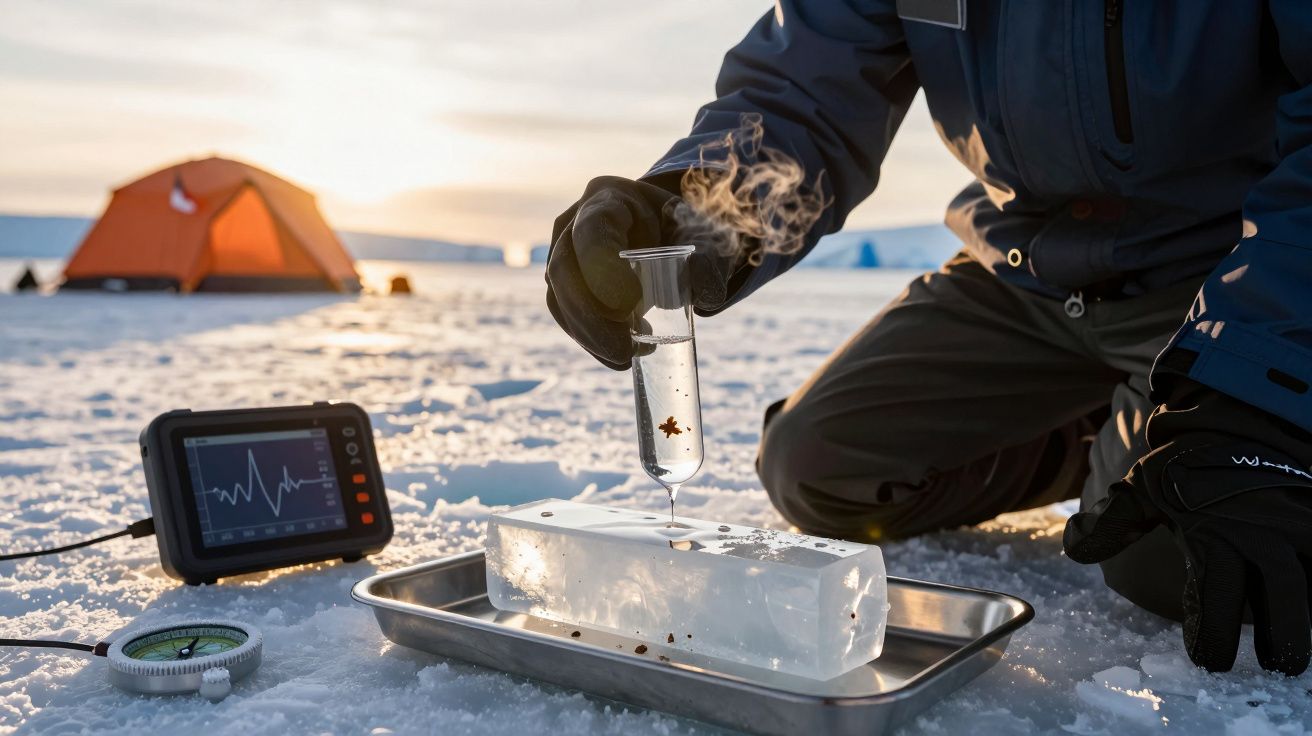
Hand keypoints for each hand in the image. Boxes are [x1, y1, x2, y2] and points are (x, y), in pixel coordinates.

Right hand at [545, 175, 736, 369]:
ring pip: (559, 298)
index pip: (591, 230)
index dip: (603, 268)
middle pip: (564, 270)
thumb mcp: (703, 235)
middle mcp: (573, 222)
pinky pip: (566, 315)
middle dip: (591, 317)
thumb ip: (710, 260)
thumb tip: (707, 297)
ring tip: (629, 356)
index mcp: (608, 198)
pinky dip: (591, 340)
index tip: (632, 302)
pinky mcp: (564, 285)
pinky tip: (621, 355)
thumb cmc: (681, 229)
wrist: (662, 232)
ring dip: (590, 335)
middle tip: (625, 350)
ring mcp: (563, 254)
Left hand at [1064, 383, 1311, 674]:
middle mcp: (1263, 531)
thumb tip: (1074, 549)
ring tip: (1298, 650)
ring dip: (1309, 619)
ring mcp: (1300, 523)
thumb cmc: (1187, 457)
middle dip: (1282, 639)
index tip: (1206, 659)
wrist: (1239, 411)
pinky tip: (1311, 608)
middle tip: (1275, 664)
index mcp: (1215, 532)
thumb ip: (1113, 523)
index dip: (1211, 634)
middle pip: (1283, 598)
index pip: (1214, 595)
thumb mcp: (1143, 485)